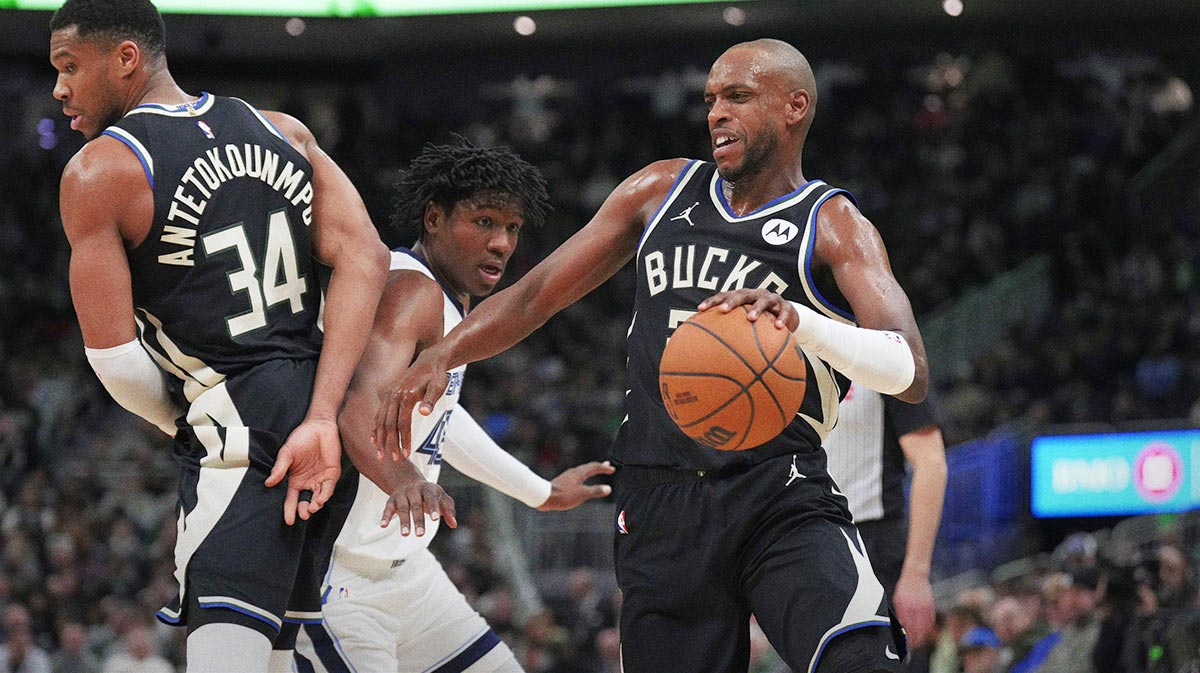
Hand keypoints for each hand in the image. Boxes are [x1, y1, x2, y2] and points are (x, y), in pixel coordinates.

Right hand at [265, 417, 341, 525]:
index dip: (289, 510)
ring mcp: (320, 479)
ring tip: (311, 508)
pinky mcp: (332, 474)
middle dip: (303, 511)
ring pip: (317, 498)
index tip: (288, 521)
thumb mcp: (286, 453)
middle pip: (305, 502)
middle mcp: (307, 482)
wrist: (319, 426)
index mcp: (294, 480)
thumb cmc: (301, 438)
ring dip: (315, 505)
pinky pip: (328, 488)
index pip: (291, 499)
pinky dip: (325, 495)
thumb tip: (269, 483)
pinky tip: (320, 499)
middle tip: (302, 514)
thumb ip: (279, 468)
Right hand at [373, 346, 449, 461]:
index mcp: (406, 395)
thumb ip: (431, 400)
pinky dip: (375, 428)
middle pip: (389, 424)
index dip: (404, 440)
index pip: (402, 423)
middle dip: (391, 443)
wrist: (430, 359)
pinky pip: (378, 414)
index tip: (407, 454)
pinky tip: (374, 440)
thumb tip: (425, 413)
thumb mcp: (438, 386)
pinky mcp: (388, 395)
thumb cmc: (436, 375)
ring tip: (380, 455)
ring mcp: (389, 395)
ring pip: (381, 420)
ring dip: (380, 439)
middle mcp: (394, 395)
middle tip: (394, 459)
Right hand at [380, 479, 456, 535]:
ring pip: (402, 508)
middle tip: (420, 534)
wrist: (408, 480)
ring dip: (404, 521)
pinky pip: (388, 508)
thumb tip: (453, 524)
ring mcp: (402, 495)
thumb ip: (448, 510)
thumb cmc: (429, 493)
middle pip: (416, 505)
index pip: (431, 497)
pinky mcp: (392, 500)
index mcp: (428, 489)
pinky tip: (383, 525)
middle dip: (418, 520)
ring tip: (406, 534)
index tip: (435, 519)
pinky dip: (385, 516)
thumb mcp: (441, 498)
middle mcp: (414, 491)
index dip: (433, 507)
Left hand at [537, 461, 615, 511]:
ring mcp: (567, 476)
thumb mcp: (582, 494)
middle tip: (607, 465)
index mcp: (580, 473)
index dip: (604, 468)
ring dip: (590, 470)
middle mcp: (574, 472)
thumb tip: (608, 488)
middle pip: (588, 467)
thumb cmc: (564, 495)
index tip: (612, 469)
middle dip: (598, 466)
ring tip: (594, 471)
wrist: (544, 496)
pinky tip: (580, 480)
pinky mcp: (562, 481)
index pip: (595, 467)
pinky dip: (583, 475)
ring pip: (582, 470)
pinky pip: (576, 475)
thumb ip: (596, 491)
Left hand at [697, 289, 798, 331]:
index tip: (700, 309)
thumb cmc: (762, 322)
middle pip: (742, 294)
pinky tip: (779, 327)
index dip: (712, 301)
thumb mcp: (746, 324)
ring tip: (751, 319)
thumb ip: (731, 331)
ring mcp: (772, 299)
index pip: (725, 295)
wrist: (788, 317)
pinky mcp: (787, 307)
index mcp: (744, 297)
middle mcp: (756, 295)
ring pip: (764, 301)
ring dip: (757, 309)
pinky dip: (782, 318)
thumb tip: (709, 349)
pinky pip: (785, 312)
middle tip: (723, 310)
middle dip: (732, 301)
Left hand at [892, 571, 935, 647]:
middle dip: (916, 642)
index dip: (907, 640)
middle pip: (917, 631)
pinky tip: (926, 633)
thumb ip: (899, 614)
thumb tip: (900, 628)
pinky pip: (931, 622)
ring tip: (919, 643)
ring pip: (925, 628)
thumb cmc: (904, 588)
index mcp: (904, 608)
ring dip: (923, 637)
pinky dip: (929, 629)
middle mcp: (915, 609)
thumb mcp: (897, 600)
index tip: (906, 646)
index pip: (907, 629)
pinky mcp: (930, 607)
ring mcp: (924, 608)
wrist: (916, 576)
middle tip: (913, 647)